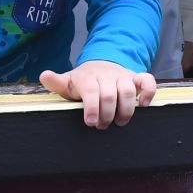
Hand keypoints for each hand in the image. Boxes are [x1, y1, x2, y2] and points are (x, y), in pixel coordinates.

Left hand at [39, 59, 156, 128]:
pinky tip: (143, 105)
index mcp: (88, 77)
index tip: (91, 122)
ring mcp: (123, 75)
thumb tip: (44, 75)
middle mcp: (107, 74)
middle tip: (102, 126)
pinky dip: (148, 93)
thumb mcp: (68, 82)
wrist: (100, 66)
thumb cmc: (83, 82)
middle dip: (107, 114)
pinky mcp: (136, 78)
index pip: (91, 91)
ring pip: (129, 90)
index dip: (92, 107)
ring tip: (119, 122)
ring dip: (126, 110)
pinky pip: (147, 81)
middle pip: (110, 94)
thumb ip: (57, 82)